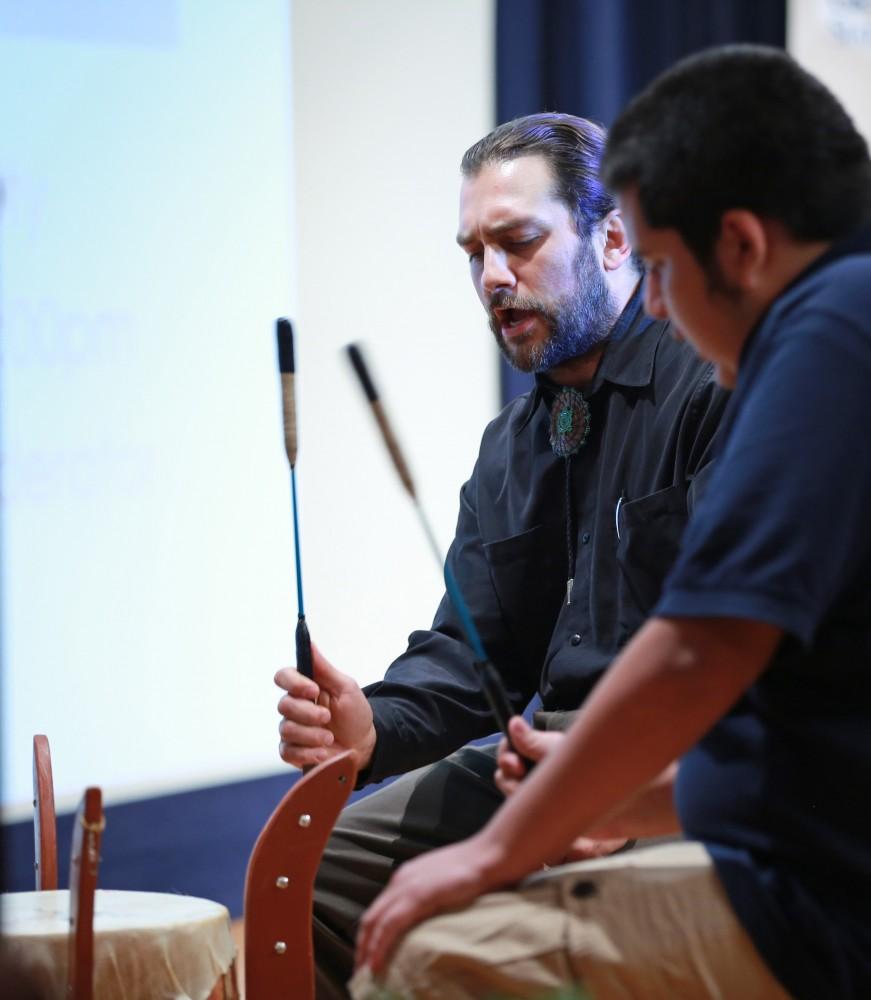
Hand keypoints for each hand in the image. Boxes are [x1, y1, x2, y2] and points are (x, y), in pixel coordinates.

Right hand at [275, 644, 375, 770]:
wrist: (363, 746)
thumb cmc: (355, 714)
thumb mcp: (346, 688)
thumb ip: (324, 668)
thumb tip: (309, 643)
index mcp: (305, 687)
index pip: (283, 677)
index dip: (294, 683)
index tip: (313, 690)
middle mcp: (294, 707)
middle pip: (284, 705)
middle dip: (309, 713)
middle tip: (327, 717)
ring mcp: (292, 729)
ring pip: (287, 729)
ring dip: (312, 734)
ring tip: (330, 737)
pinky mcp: (292, 750)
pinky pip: (288, 751)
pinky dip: (308, 752)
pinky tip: (323, 752)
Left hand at [355, 834, 503, 976]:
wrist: (488, 857)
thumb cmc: (474, 870)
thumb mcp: (443, 882)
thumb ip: (429, 896)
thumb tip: (427, 918)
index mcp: (405, 876)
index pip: (379, 909)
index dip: (369, 933)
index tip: (367, 954)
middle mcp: (400, 881)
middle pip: (370, 918)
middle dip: (362, 946)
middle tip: (360, 971)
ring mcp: (407, 887)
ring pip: (375, 923)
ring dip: (366, 950)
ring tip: (364, 973)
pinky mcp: (417, 897)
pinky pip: (390, 926)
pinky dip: (379, 946)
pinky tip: (376, 964)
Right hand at [496, 718, 629, 859]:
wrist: (624, 801)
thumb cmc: (595, 769)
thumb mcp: (560, 751)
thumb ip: (533, 742)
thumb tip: (513, 722)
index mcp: (540, 750)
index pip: (511, 747)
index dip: (507, 752)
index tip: (513, 760)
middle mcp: (537, 769)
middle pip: (506, 770)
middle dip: (508, 770)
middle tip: (519, 771)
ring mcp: (541, 791)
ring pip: (512, 791)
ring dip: (515, 790)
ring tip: (532, 789)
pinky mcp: (546, 813)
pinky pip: (524, 811)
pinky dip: (524, 808)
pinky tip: (538, 805)